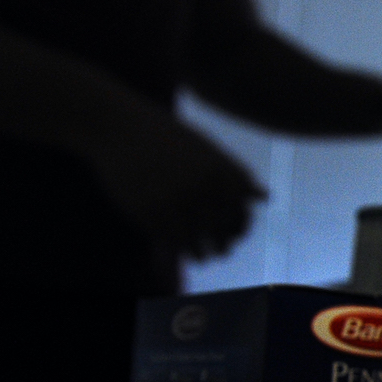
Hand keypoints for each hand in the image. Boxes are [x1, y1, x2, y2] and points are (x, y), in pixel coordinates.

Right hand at [81, 106, 265, 260]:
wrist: (117, 125)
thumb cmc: (164, 135)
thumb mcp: (206, 148)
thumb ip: (235, 175)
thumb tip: (265, 197)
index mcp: (219, 173)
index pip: (241, 212)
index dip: (241, 227)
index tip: (236, 233)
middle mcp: (202, 189)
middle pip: (223, 232)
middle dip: (224, 244)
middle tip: (221, 250)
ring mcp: (176, 203)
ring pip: (200, 244)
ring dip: (204, 254)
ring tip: (203, 256)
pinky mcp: (150, 214)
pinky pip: (173, 243)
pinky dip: (180, 250)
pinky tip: (181, 250)